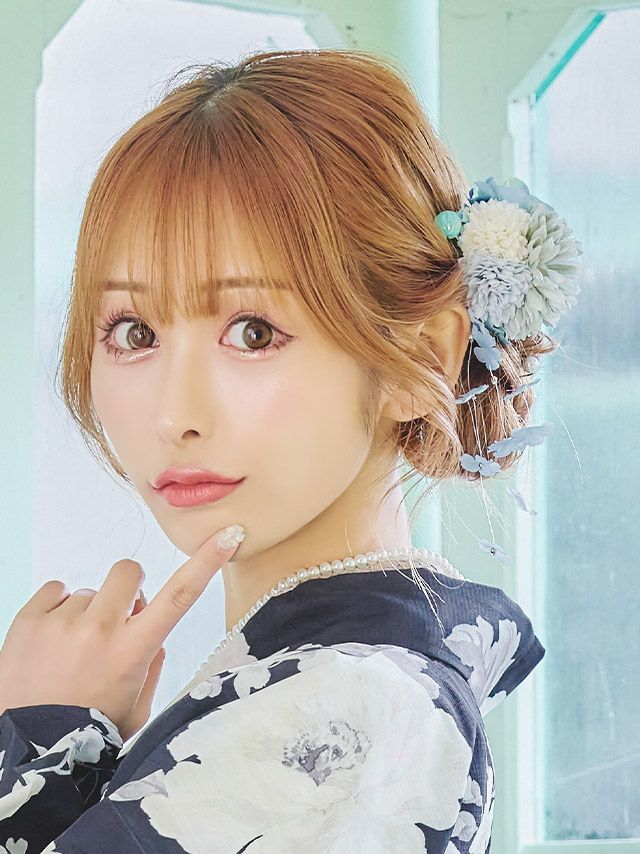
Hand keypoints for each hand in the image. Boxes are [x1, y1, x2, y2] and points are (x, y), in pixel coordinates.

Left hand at [0, 525, 243, 741]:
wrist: (31, 751)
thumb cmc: (89, 731)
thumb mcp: (137, 707)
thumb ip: (151, 662)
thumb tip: (151, 627)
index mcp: (134, 651)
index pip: (180, 595)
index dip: (206, 562)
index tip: (226, 536)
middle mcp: (100, 629)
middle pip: (129, 572)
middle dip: (128, 588)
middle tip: (114, 619)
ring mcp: (62, 622)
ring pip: (88, 591)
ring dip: (85, 614)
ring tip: (70, 653)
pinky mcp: (29, 619)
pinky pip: (55, 590)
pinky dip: (56, 610)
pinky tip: (51, 641)